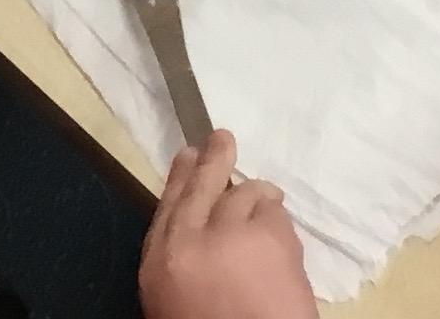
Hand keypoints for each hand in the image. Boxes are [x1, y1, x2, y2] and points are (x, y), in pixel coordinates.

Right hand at [140, 133, 315, 318]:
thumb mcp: (176, 302)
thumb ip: (182, 262)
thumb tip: (197, 227)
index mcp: (160, 265)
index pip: (167, 207)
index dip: (179, 178)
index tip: (187, 155)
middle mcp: (190, 242)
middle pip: (202, 185)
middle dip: (213, 159)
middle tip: (221, 138)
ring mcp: (233, 234)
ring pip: (247, 193)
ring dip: (256, 201)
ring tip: (262, 218)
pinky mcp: (273, 237)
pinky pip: (277, 212)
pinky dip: (278, 223)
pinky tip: (279, 243)